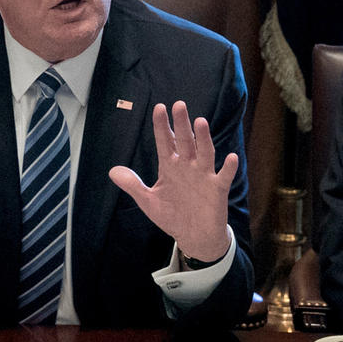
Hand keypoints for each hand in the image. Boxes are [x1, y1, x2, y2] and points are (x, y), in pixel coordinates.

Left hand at [107, 101, 238, 265]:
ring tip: (200, 122)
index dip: (162, 126)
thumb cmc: (172, 215)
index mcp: (170, 167)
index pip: (165, 142)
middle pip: (185, 141)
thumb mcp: (148, 201)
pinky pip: (224, 176)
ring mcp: (204, 176)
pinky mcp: (217, 189)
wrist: (194, 236)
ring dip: (203, 138)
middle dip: (181, 124)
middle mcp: (188, 166)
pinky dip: (228, 167)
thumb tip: (112, 171)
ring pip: (204, 153)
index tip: (159, 108)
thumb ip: (133, 185)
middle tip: (179, 105)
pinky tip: (230, 157)